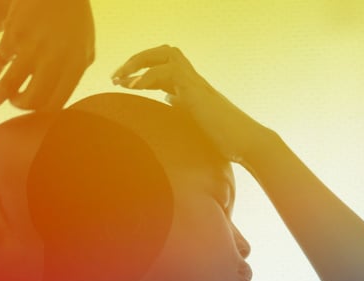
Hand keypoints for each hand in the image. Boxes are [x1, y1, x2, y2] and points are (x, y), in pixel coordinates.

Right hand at [0, 0, 94, 110]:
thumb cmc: (74, 16)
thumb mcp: (86, 45)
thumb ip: (77, 71)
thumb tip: (61, 96)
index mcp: (74, 64)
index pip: (56, 102)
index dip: (43, 113)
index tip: (34, 113)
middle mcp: (53, 58)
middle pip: (33, 98)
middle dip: (20, 106)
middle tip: (15, 102)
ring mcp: (31, 46)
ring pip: (10, 84)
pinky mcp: (13, 33)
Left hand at [110, 45, 264, 164]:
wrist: (247, 144)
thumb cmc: (224, 140)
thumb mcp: (194, 124)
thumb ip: (181, 110)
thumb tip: (169, 101)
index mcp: (190, 89)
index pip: (161, 68)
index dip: (139, 72)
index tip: (120, 84)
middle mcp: (193, 81)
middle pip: (163, 53)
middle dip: (136, 60)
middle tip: (115, 77)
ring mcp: (196, 84)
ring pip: (166, 54)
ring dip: (138, 63)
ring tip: (119, 80)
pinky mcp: (197, 91)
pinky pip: (171, 70)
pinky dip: (149, 76)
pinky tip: (135, 87)